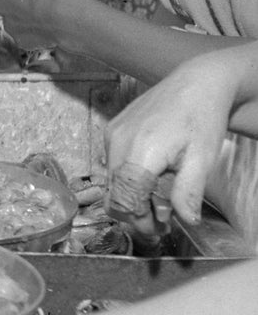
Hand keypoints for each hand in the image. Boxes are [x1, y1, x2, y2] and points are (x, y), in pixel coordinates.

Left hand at [0, 0, 76, 49]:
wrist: (67, 16)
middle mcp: (0, 4)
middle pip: (6, 0)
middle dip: (18, 0)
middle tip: (38, 0)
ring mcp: (9, 24)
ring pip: (14, 19)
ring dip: (25, 17)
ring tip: (45, 16)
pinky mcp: (20, 40)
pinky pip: (25, 34)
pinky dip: (34, 32)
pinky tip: (48, 28)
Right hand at [105, 51, 246, 229]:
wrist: (195, 82)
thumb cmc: (202, 117)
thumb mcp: (203, 159)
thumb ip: (188, 192)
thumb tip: (184, 220)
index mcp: (140, 152)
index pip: (127, 201)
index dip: (140, 222)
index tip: (159, 232)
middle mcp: (118, 143)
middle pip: (115, 194)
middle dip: (135, 214)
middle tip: (161, 223)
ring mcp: (111, 134)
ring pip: (112, 181)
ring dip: (131, 197)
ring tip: (159, 201)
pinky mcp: (112, 129)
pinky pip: (113, 164)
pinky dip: (128, 179)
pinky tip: (151, 179)